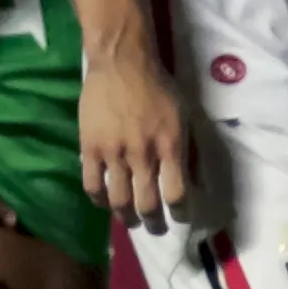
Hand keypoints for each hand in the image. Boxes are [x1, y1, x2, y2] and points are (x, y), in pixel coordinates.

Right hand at [79, 41, 193, 234]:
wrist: (121, 61)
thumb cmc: (158, 87)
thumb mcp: (184, 115)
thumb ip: (190, 150)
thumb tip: (197, 183)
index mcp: (170, 145)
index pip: (177, 194)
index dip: (181, 213)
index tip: (181, 216)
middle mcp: (143, 154)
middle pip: (148, 204)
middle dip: (154, 223)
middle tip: (155, 227)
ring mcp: (114, 153)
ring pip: (119, 201)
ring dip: (127, 217)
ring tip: (131, 220)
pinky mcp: (90, 147)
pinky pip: (92, 185)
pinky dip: (100, 200)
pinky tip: (106, 202)